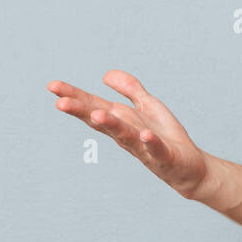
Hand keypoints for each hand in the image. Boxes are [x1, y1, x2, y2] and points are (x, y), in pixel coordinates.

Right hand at [47, 70, 211, 199]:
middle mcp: (127, 134)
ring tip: (97, 115)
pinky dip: (150, 142)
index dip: (74, 97)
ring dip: (111, 125)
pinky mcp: (164, 157)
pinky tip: (145, 134)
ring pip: (125, 135)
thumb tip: (105, 74)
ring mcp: (144, 147)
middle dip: (82, 112)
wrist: (189, 167)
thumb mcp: (148, 106)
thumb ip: (130, 90)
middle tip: (60, 103)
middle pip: (102, 121)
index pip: (94, 106)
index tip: (52, 86)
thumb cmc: (164, 136)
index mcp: (122, 120)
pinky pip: (156, 149)